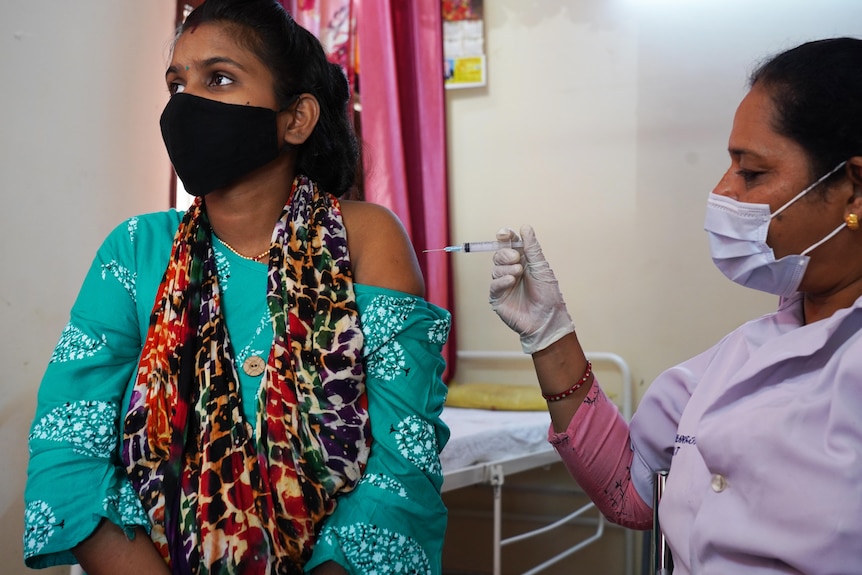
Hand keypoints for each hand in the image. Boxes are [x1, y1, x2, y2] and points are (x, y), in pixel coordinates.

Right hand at [489, 225, 574, 353]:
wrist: (547, 319)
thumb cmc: (548, 295)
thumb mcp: (541, 268)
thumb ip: (532, 248)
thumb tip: (525, 227)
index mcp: (523, 261)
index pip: (509, 244)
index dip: (505, 237)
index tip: (504, 234)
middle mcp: (511, 271)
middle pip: (499, 254)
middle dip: (505, 253)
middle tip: (517, 259)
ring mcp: (504, 284)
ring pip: (495, 268)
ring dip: (506, 268)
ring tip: (519, 274)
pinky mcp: (498, 298)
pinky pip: (494, 285)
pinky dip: (501, 281)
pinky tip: (511, 281)